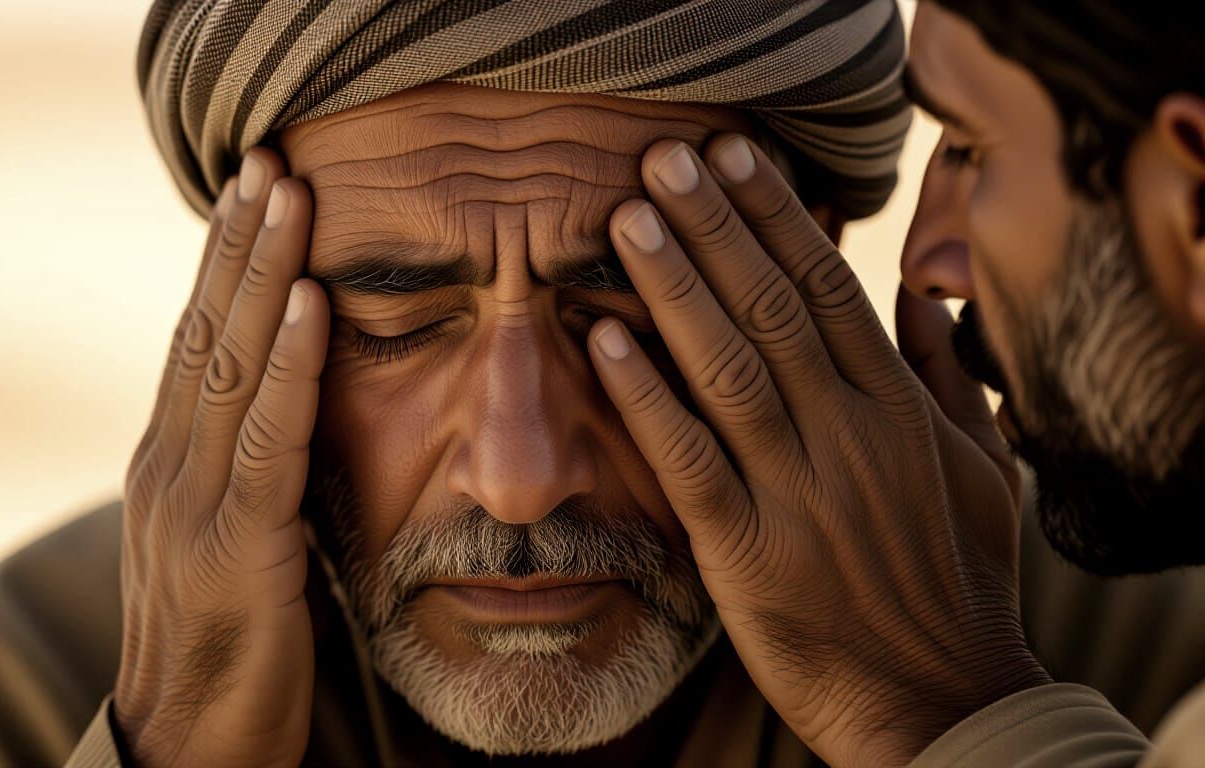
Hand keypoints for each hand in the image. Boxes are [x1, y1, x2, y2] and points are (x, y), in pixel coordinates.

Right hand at [115, 149, 327, 766]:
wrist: (187, 747)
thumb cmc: (227, 640)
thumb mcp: (237, 537)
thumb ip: (254, 469)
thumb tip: (301, 408)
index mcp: (172, 460)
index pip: (198, 340)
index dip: (228, 263)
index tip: (256, 189)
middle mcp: (169, 464)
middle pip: (205, 330)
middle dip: (240, 241)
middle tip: (267, 157)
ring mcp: (192, 501)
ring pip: (227, 363)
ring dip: (262, 273)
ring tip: (285, 193)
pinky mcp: (233, 544)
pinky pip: (264, 438)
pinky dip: (286, 365)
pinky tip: (311, 305)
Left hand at [588, 136, 1049, 766]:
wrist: (943, 699)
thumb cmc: (958, 582)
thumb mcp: (982, 469)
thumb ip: (942, 376)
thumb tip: (915, 293)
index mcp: (899, 408)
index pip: (830, 287)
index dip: (777, 215)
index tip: (735, 156)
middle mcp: (848, 433)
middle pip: (771, 307)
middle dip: (713, 225)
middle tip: (662, 159)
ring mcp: (797, 490)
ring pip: (727, 367)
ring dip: (673, 288)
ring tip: (627, 221)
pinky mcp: (747, 550)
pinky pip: (688, 459)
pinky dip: (647, 397)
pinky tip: (607, 341)